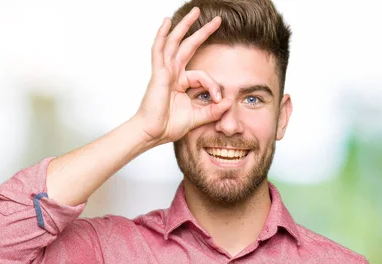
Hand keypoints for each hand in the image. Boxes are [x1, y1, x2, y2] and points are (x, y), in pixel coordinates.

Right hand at [135, 7, 231, 145]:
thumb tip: (229, 101)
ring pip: (175, 42)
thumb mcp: (198, 117)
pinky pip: (159, 50)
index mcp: (181, 82)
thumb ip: (214, 110)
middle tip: (217, 20)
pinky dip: (162, 35)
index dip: (214, 86)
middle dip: (203, 32)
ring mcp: (164, 71)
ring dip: (185, 26)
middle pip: (188, 46)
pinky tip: (167, 22)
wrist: (153, 133)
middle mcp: (172, 73)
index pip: (203, 75)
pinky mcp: (158, 73)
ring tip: (196, 12)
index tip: (219, 100)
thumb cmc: (169, 126)